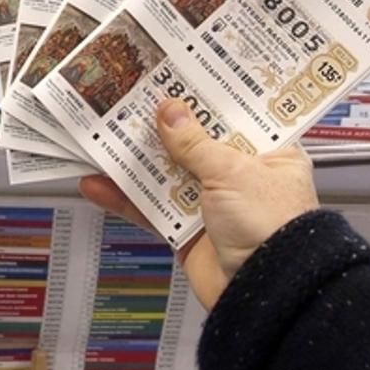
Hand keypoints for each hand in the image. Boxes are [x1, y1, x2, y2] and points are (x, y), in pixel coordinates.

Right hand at [80, 100, 316, 308]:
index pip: (234, 117)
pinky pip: (151, 209)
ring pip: (166, 174)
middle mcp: (241, 176)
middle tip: (129, 102)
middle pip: (194, 143)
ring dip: (136, 161)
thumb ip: (194, 142)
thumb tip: (169, 111)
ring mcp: (212, 204)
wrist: (264, 292)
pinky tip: (99, 185)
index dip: (204, 98)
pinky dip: (125, 199)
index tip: (175, 77)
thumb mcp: (232, 171)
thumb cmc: (271, 227)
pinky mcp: (187, 230)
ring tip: (103, 137)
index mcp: (270, 154)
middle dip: (161, 127)